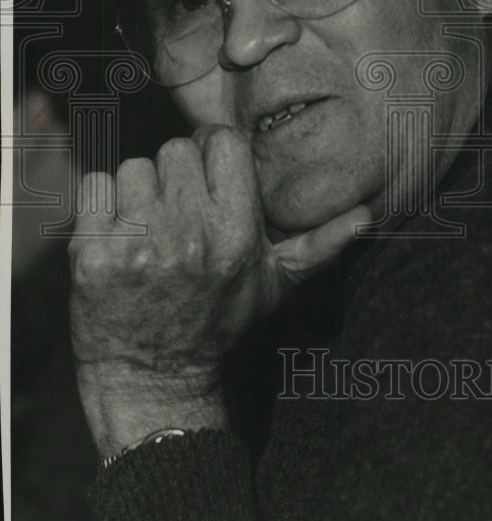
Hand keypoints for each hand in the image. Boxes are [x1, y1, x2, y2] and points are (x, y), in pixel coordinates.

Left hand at [69, 125, 368, 453]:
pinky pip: (94, 186)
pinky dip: (101, 207)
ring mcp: (138, 243)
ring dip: (138, 192)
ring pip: (134, 167)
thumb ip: (319, 245)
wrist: (152, 379)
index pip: (222, 142)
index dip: (213, 152)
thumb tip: (369, 215)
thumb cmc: (217, 323)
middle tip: (177, 213)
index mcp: (236, 233)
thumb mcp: (275, 286)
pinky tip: (117, 238)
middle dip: (176, 177)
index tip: (208, 174)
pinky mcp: (92, 254)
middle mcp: (189, 233)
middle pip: (175, 150)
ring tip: (147, 230)